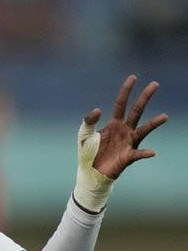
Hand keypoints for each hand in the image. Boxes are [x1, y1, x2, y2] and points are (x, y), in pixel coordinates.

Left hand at [78, 76, 167, 196]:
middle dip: (144, 98)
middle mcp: (124, 130)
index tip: (133, 77)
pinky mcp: (128, 157)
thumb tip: (98, 109)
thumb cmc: (88, 154)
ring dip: (154, 123)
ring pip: (143, 130)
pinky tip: (152, 152)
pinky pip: (138, 154)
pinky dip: (145, 153)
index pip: (121, 104)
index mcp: (114, 124)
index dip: (126, 91)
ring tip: (164, 117)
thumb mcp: (84, 136)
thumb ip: (88, 122)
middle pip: (136, 111)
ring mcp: (128, 143)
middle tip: (154, 84)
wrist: (90, 173)